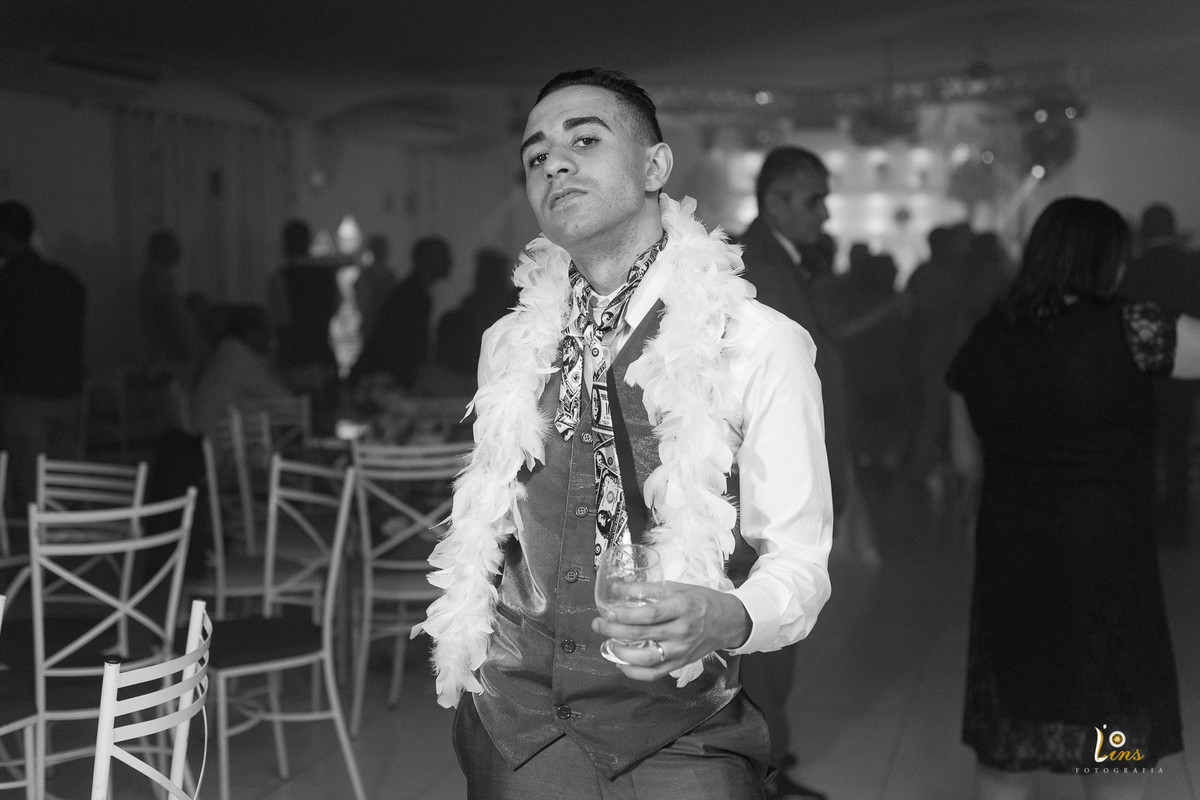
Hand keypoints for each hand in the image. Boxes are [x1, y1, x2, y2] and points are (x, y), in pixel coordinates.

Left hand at [591, 581, 750, 680]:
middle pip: (643, 634)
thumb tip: (619, 588)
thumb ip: (650, 589)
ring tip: (607, 643)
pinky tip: (621, 663)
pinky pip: (653, 674)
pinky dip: (634, 672)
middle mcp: (682, 631)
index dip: (625, 614)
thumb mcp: (678, 588)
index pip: (649, 614)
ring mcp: (681, 650)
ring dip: (621, 653)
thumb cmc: (702, 601)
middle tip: (598, 623)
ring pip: (646, 658)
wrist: (728, 621)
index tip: (607, 610)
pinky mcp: (680, 663)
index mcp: (683, 607)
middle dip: (614, 630)